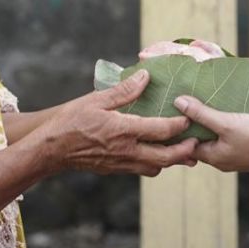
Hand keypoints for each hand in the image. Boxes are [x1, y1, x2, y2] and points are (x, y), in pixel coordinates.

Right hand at [32, 71, 196, 176]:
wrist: (51, 150)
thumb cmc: (71, 121)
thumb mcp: (96, 99)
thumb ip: (124, 90)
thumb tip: (145, 76)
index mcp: (124, 131)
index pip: (160, 130)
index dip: (179, 125)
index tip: (190, 117)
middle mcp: (126, 151)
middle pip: (165, 157)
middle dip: (184, 152)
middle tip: (197, 143)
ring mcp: (121, 164)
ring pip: (155, 168)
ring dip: (170, 160)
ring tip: (182, 151)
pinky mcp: (115, 170)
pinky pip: (141, 170)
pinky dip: (154, 164)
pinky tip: (156, 154)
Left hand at [173, 96, 248, 172]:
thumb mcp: (227, 123)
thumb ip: (202, 113)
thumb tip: (177, 102)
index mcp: (212, 157)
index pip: (186, 143)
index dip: (179, 127)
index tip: (171, 109)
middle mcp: (221, 160)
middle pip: (200, 141)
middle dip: (193, 124)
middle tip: (184, 104)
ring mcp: (234, 156)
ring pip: (214, 139)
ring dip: (208, 124)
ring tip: (202, 104)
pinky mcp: (246, 150)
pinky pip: (227, 138)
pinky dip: (221, 127)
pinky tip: (224, 113)